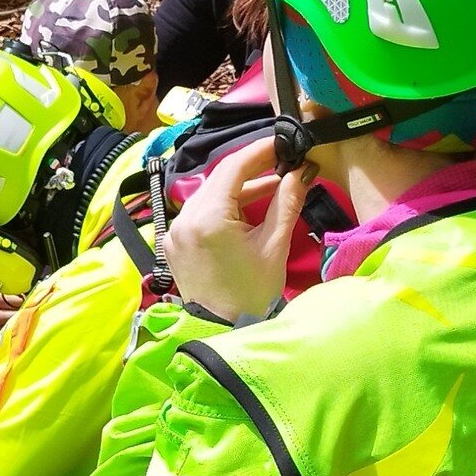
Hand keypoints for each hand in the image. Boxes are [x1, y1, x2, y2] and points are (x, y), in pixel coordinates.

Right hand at [0, 282, 23, 345]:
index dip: (14, 300)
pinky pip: (0, 338)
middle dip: (17, 314)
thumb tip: (23, 296)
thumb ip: (1, 291)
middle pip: (0, 316)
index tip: (26, 300)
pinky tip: (18, 330)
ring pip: (1, 329)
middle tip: (30, 311)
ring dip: (16, 326)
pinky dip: (11, 334)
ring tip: (26, 320)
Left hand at [166, 135, 309, 323]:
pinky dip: (224, 206)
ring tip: (273, 187)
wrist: (223, 331)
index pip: (233, 167)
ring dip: (240, 188)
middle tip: (282, 162)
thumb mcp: (274, 245)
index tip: (283, 143)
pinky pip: (200, 212)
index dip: (261, 151)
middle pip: (219, 178)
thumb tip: (301, 171)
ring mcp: (175, 231)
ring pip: (209, 194)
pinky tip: (248, 208)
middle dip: (252, 168)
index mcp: (207, 217)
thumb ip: (286, 202)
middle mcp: (184, 218)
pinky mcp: (174, 243)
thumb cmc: (251, 293)